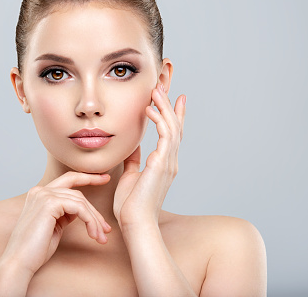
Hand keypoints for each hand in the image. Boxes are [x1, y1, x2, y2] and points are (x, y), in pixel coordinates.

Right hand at [1, 172, 111, 275]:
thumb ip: (65, 213)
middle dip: (95, 208)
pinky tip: (92, 234)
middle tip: (107, 226)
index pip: (68, 179)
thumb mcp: (55, 226)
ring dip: (94, 220)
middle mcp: (40, 191)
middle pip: (77, 192)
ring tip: (100, 237)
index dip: (87, 178)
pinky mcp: (49, 203)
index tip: (105, 178)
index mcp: (39, 194)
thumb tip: (82, 209)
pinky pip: (79, 208)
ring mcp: (44, 195)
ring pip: (80, 201)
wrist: (19, 262)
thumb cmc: (35, 250)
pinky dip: (90, 221)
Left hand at [114, 84, 185, 227]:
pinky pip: (164, 136)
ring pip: (172, 127)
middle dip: (170, 104)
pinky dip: (159, 120)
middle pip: (175, 126)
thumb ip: (135, 160)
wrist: (134, 222)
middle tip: (164, 85)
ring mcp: (168, 163)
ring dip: (165, 107)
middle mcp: (170, 161)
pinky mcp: (161, 164)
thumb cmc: (131, 204)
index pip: (171, 134)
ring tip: (156, 90)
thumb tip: (133, 147)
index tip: (176, 97)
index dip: (174, 115)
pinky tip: (149, 109)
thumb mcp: (132, 176)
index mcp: (164, 164)